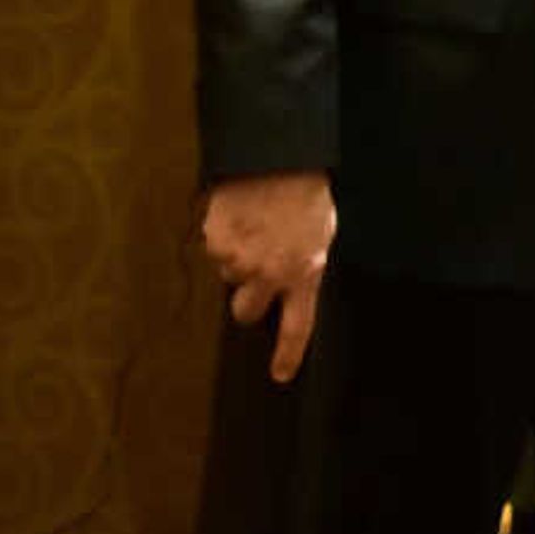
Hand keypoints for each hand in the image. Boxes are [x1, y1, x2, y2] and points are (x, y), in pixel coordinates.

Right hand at [200, 170, 335, 382]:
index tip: (279, 374)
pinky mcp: (216, 243)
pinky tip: (239, 216)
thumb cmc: (305, 193)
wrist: (277, 159)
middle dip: (247, 299)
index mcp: (305, 273)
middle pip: (246, 312)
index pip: (298, 327)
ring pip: (229, 276)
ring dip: (237, 260)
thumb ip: (306, 264)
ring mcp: (239, 261)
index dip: (287, 354)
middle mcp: (270, 275)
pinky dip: (223, 238)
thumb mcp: (320, 234)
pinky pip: (215, 250)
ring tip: (253, 227)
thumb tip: (296, 282)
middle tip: (254, 273)